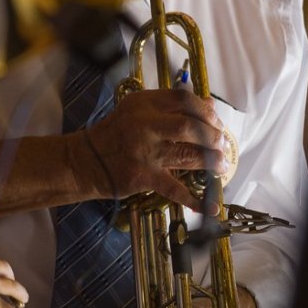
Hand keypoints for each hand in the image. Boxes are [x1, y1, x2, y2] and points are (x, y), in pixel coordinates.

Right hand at [82, 89, 230, 203]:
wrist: (86, 161)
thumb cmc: (116, 134)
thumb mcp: (138, 111)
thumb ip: (171, 106)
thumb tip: (209, 104)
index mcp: (143, 104)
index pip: (183, 100)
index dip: (205, 111)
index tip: (216, 122)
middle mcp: (144, 125)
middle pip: (189, 127)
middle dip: (212, 136)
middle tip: (221, 144)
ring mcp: (144, 152)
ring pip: (188, 155)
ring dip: (211, 161)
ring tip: (222, 165)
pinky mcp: (144, 177)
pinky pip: (175, 189)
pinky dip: (194, 200)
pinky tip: (211, 206)